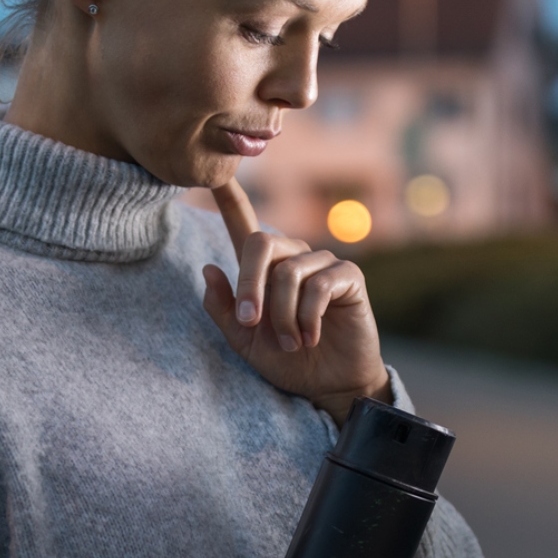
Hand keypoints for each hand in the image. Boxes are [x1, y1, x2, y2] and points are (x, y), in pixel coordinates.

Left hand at [200, 179, 389, 423]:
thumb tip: (209, 267)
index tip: (215, 172)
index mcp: (264, 269)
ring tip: (292, 343)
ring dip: (284, 316)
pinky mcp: (349, 277)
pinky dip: (308, 316)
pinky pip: (319, 284)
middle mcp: (293, 257)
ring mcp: (323, 263)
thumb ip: (224, 310)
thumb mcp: (245, 341)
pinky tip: (311, 336)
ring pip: (288, 272)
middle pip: (261, 242)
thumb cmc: (288, 361)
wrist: (328, 385)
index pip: (243, 224)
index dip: (229, 197)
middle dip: (250, 285)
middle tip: (252, 323)